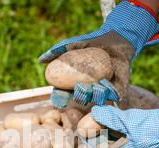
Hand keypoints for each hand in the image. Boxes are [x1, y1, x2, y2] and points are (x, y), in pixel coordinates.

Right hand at [38, 0, 158, 107]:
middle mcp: (88, 90)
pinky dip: (109, 91)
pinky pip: (114, 95)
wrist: (115, 38)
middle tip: (79, 86)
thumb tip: (40, 60)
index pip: (65, 95)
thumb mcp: (73, 44)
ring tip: (93, 86)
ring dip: (94, 95)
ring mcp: (103, 91)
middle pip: (81, 99)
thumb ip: (56, 51)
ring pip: (97, 99)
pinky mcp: (118, 89)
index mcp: (75, 83)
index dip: (61, 98)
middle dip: (80, 96)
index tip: (59, 97)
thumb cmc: (92, 42)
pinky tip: (105, 82)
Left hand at [89, 89, 158, 147]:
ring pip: (117, 138)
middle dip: (98, 134)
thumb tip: (94, 112)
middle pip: (109, 144)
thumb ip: (110, 118)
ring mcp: (138, 145)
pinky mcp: (143, 137)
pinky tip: (114, 117)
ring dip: (108, 130)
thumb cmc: (153, 126)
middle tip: (88, 124)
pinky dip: (118, 127)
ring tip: (98, 119)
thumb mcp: (128, 121)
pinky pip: (126, 133)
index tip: (82, 132)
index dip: (91, 141)